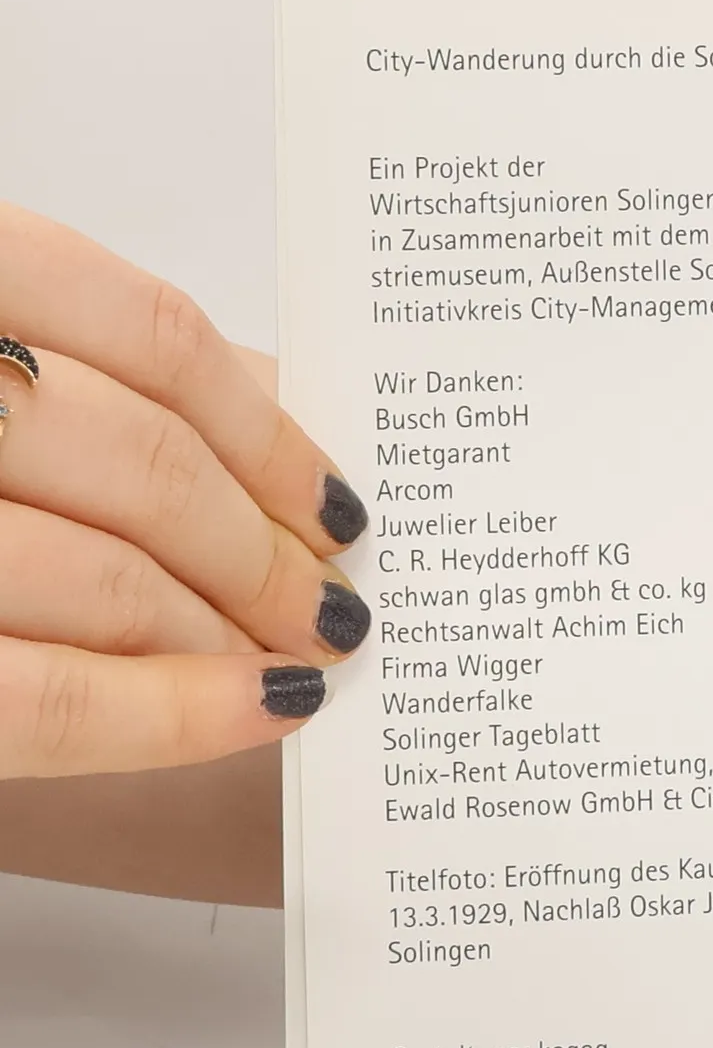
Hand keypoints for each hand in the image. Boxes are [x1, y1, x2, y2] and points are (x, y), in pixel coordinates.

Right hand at [0, 203, 369, 781]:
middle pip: (144, 466)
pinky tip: (254, 713)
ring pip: (108, 580)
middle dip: (269, 552)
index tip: (339, 500)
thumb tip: (276, 420)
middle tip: (335, 602)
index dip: (268, 429)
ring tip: (296, 658)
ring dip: (233, 632)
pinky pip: (39, 701)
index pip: (143, 332)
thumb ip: (83, 373)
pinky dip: (167, 715)